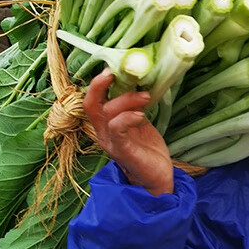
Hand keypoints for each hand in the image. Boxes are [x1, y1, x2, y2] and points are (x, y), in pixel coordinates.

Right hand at [82, 70, 173, 195]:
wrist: (157, 179)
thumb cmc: (148, 150)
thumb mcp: (139, 123)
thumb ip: (133, 107)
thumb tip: (138, 82)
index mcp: (106, 125)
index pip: (92, 102)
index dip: (97, 84)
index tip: (111, 70)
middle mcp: (103, 133)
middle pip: (90, 105)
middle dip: (98, 86)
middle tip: (114, 73)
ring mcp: (111, 142)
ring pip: (107, 113)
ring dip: (127, 99)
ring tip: (146, 97)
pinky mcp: (122, 150)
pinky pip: (117, 128)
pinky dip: (128, 116)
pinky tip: (141, 114)